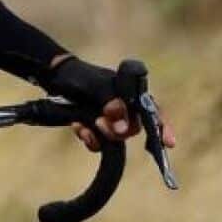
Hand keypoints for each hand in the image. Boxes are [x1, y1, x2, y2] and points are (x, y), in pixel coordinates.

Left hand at [43, 56, 178, 151]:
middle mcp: (125, 108)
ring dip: (101, 135)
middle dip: (118, 130)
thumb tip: (123, 125)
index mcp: (131, 93)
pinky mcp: (96, 129)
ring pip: (115, 138)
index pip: (153, 112)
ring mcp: (111, 120)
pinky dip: (89, 139)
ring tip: (87, 123)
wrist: (54, 79)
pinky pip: (100, 143)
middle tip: (100, 122)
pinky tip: (78, 126)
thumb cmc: (79, 77)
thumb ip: (110, 102)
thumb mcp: (94, 86)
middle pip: (133, 129)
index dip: (162, 129)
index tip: (167, 143)